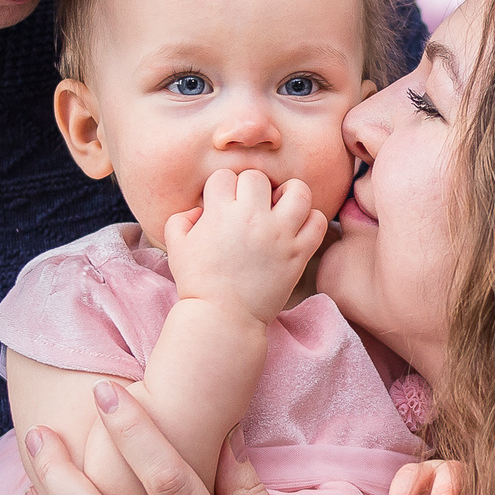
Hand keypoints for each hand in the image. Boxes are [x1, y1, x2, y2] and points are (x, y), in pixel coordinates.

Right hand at [161, 168, 325, 322]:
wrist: (223, 318)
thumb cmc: (198, 284)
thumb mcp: (176, 248)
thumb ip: (180, 219)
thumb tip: (199, 209)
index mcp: (220, 213)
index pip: (224, 176)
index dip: (221, 190)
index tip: (222, 207)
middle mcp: (252, 218)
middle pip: (258, 177)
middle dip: (250, 189)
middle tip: (249, 209)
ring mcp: (280, 235)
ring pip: (298, 190)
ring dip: (288, 195)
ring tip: (279, 209)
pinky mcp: (299, 253)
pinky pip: (318, 221)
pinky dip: (310, 220)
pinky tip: (295, 228)